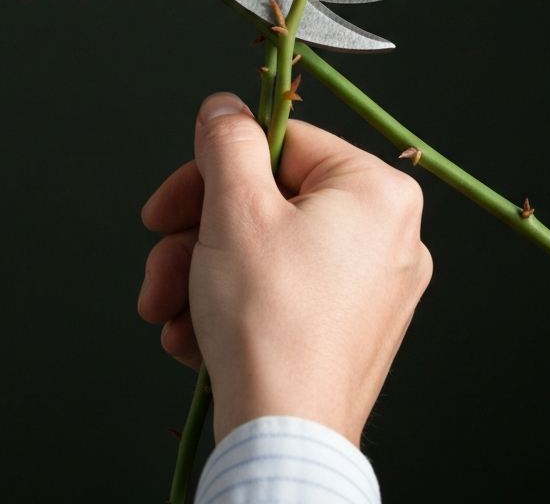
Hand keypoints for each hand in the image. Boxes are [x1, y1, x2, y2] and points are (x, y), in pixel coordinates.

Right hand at [138, 93, 432, 445]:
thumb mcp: (235, 210)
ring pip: (264, 249)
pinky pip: (279, 290)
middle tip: (162, 254)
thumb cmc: (270, 328)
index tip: (174, 197)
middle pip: (267, 201)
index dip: (215, 168)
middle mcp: (387, 235)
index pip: (282, 145)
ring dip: (201, 272)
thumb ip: (227, 142)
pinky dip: (229, 303)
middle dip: (198, 233)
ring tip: (167, 307)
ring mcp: (370, 286)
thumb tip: (223, 109)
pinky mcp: (348, 326)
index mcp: (378, 192)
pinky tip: (192, 333)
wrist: (283, 441)